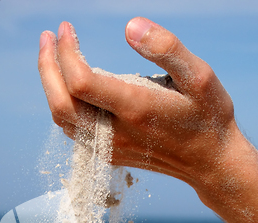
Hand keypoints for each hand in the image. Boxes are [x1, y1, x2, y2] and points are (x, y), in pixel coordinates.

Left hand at [38, 18, 238, 191]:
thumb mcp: (199, 76)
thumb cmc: (209, 116)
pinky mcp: (111, 155)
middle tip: (47, 37)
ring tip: (52, 58)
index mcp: (136, 109)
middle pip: (61, 104)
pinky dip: (64, 107)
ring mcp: (112, 148)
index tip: (66, 28)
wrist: (210, 162)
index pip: (80, 81)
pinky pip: (76, 132)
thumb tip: (130, 25)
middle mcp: (117, 133)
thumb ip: (166, 48)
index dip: (66, 52)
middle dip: (47, 67)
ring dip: (51, 87)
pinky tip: (70, 87)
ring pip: (64, 121)